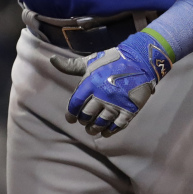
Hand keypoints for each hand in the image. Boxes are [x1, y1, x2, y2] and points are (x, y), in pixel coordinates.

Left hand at [50, 36, 170, 135]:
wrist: (140, 61)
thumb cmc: (112, 60)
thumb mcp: (90, 61)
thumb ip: (71, 65)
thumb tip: (52, 60)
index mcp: (90, 83)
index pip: (75, 104)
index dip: (71, 113)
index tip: (70, 118)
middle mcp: (102, 95)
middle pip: (87, 115)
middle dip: (83, 120)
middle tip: (83, 121)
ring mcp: (116, 104)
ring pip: (100, 123)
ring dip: (94, 128)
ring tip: (91, 129)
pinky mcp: (129, 110)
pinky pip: (117, 126)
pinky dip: (110, 131)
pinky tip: (105, 132)